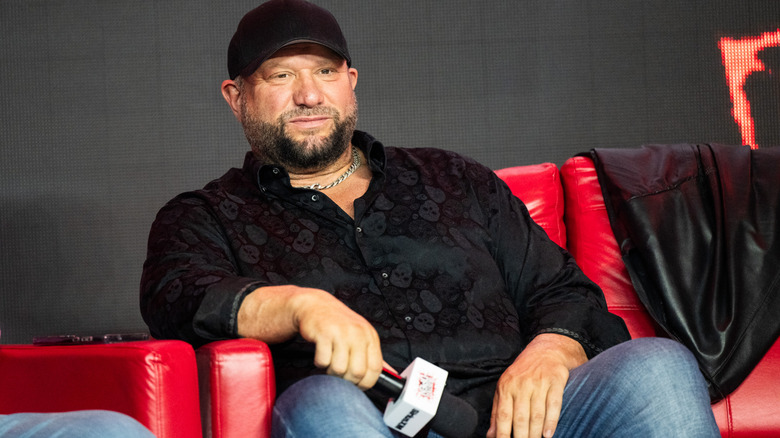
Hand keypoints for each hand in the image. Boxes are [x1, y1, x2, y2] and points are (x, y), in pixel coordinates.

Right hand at [237, 285, 382, 389]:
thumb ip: (373, 356)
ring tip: (330, 362)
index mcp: (370, 336)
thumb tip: (392, 374)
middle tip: (340, 375)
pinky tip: (322, 354)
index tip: (358, 385)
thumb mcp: (360, 336)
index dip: (366, 383)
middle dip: (347, 381)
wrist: (315, 305)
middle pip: (357, 372)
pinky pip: (323, 361)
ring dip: (332, 372)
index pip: (375, 368)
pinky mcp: (324, 334)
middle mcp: (358, 333)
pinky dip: (320, 363)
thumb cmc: (338, 324)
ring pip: (339, 369)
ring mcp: (341, 333)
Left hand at [487, 333, 586, 437]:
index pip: (502, 416)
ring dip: (535, 433)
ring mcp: (539, 383)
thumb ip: (497, 411)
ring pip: (536, 414)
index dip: (502, 434)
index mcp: (506, 387)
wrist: (546, 350)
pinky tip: (549, 434)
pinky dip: (551, 421)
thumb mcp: (505, 387)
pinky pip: (554, 404)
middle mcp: (521, 384)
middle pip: (520, 418)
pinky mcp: (556, 381)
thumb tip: (491, 435)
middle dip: (521, 437)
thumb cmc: (523, 373)